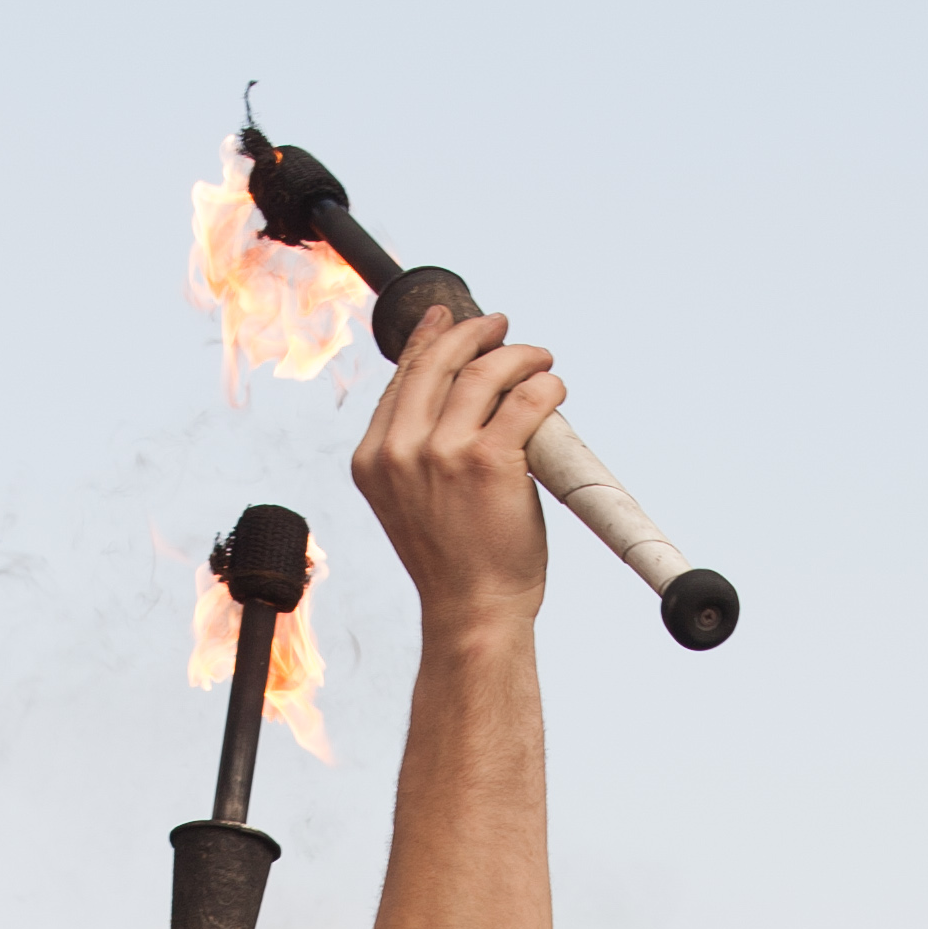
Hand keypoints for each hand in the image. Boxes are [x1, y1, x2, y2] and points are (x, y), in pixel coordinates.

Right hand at [351, 305, 562, 636]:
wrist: (472, 610)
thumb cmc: (453, 560)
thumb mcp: (412, 499)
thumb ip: (416, 450)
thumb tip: (450, 392)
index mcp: (374, 458)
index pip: (403, 377)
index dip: (429, 338)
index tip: (449, 318)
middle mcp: (400, 450)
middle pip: (440, 361)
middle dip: (474, 333)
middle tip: (502, 327)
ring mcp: (443, 454)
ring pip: (485, 372)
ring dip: (518, 355)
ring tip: (539, 360)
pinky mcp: (489, 460)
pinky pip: (525, 399)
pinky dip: (545, 385)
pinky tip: (554, 389)